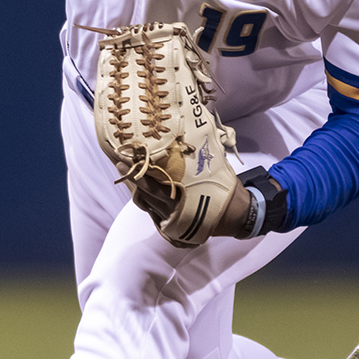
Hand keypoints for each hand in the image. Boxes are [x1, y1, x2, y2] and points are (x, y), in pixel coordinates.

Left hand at [124, 168, 255, 239]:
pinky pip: (154, 213)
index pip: (151, 183)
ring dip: (137, 189)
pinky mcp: (173, 226)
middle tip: (120, 164)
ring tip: (127, 173)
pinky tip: (141, 189)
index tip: (125, 159)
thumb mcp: (213, 168)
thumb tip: (188, 131)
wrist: (238, 216)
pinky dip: (147, 200)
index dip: (137, 172)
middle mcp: (173, 211)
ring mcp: (172, 220)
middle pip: (145, 194)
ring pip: (147, 204)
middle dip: (132, 179)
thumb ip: (196, 155)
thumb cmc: (226, 189)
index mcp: (182, 196)